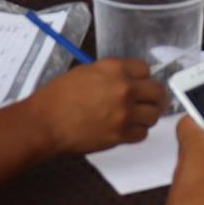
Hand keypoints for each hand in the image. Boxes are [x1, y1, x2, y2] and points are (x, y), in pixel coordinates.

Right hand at [22, 58, 165, 155]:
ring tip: (138, 116)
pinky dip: (138, 131)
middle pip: (157, 92)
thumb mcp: (86, 71)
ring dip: (147, 115)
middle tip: (151, 101)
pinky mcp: (120, 135)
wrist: (46, 122)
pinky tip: (127, 129)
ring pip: (154, 115)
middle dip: (155, 96)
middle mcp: (124, 89)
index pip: (145, 69)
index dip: (142, 77)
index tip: (139, 83)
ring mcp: (124, 114)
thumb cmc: (59, 95)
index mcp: (114, 69)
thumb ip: (111, 73)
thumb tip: (128, 80)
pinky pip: (142, 133)